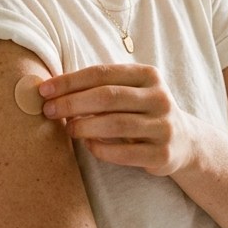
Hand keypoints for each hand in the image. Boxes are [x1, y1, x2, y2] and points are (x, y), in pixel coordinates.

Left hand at [39, 64, 196, 175]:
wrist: (183, 141)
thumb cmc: (142, 111)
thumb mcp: (130, 91)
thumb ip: (100, 86)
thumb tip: (52, 89)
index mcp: (148, 75)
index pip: (102, 73)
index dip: (70, 81)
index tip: (44, 90)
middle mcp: (159, 97)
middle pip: (107, 97)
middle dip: (72, 103)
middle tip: (49, 110)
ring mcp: (163, 126)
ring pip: (116, 124)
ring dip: (84, 127)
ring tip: (68, 129)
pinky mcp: (162, 154)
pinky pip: (124, 153)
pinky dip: (101, 149)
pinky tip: (88, 145)